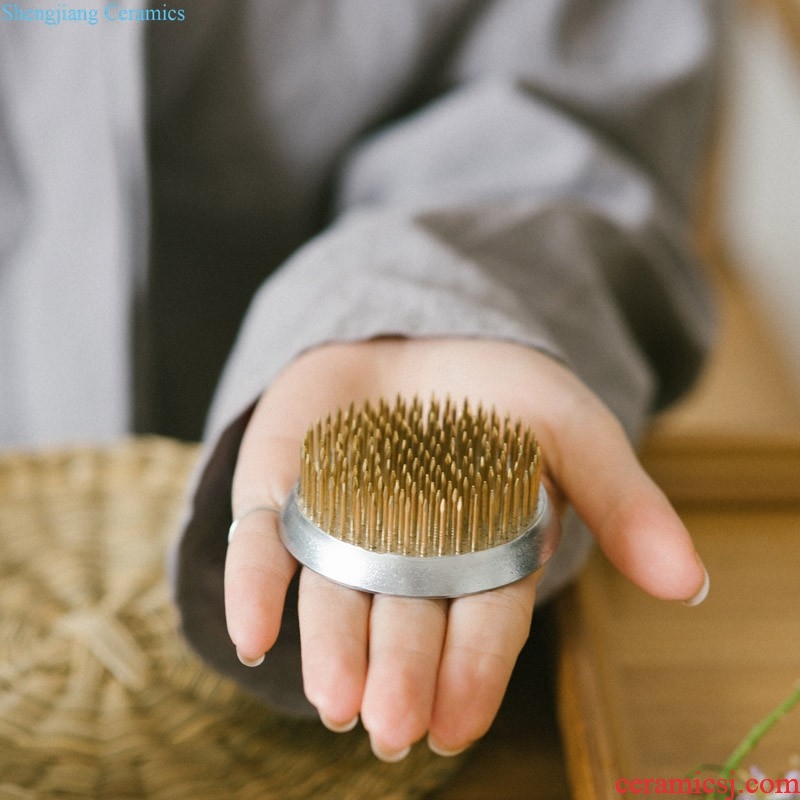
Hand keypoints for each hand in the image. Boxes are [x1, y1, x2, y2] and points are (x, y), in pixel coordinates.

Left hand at [224, 338, 706, 759]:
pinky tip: (252, 632)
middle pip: (406, 620)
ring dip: (333, 649)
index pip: (481, 620)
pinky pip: (262, 544)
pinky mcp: (285, 494)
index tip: (453, 722)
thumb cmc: (496, 394)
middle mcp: (406, 558)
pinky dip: (254, 586)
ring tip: (337, 701)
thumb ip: (622, 498)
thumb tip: (687, 583)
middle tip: (393, 728)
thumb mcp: (570, 427)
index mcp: (479, 553)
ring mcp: (341, 528)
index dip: (472, 670)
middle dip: (402, 672)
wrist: (416, 343)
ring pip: (334, 597)